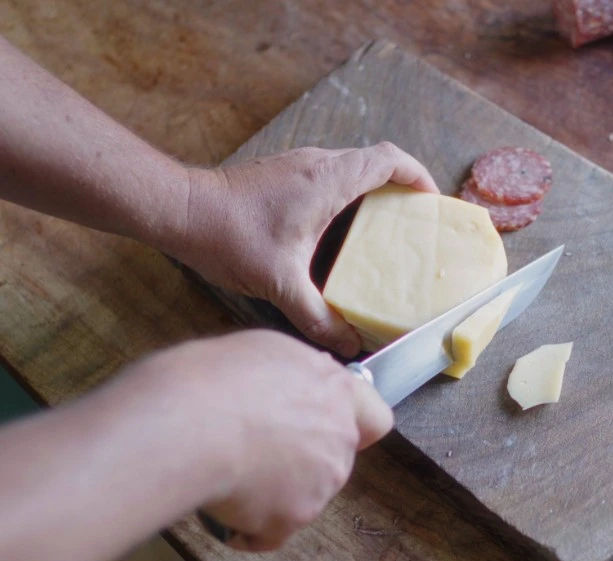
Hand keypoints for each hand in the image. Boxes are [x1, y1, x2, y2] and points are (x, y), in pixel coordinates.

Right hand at [112, 329, 392, 550]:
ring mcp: (322, 480)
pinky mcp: (295, 517)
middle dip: (302, 458)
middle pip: (332, 456)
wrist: (187, 422)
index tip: (322, 425)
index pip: (375, 418)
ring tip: (230, 471)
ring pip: (305, 494)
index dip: (351, 424)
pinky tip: (223, 502)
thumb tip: (289, 386)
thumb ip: (293, 373)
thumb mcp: (262, 350)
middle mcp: (339, 435)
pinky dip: (250, 525)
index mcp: (336, 389)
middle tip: (256, 448)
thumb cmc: (212, 378)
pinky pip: (273, 530)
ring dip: (276, 490)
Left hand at [175, 144, 438, 356]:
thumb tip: (348, 345)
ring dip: (372, 193)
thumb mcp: (280, 283)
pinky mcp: (283, 172)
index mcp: (328, 180)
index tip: (430, 203)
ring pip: (351, 168)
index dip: (417, 176)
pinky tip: (338, 233)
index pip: (389, 160)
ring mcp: (299, 164)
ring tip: (382, 231)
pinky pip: (329, 176)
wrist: (181, 209)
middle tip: (412, 223)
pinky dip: (346, 197)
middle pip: (375, 162)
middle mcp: (317, 163)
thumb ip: (318, 317)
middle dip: (400, 189)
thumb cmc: (229, 236)